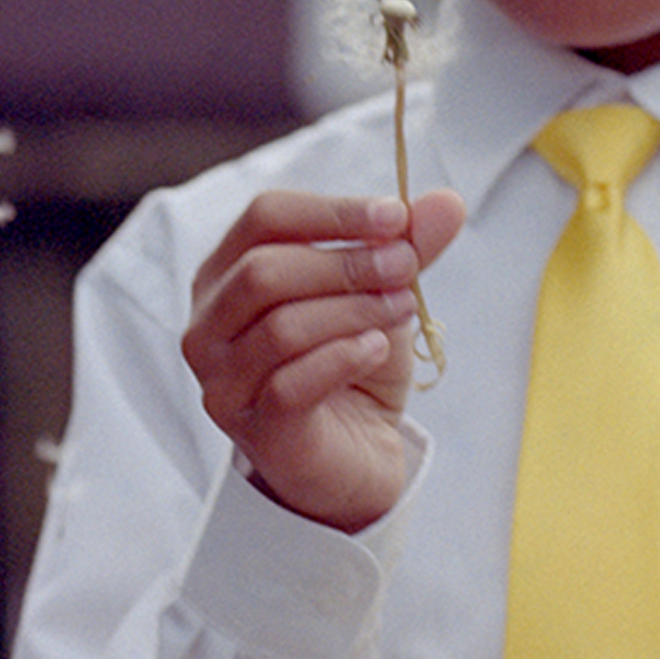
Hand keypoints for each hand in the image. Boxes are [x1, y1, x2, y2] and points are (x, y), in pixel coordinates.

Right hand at [183, 185, 468, 532]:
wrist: (357, 456)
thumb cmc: (352, 364)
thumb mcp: (382, 295)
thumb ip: (406, 248)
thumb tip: (450, 202)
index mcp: (227, 274)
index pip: (264, 217)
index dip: (332, 212)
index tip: (397, 217)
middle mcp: (209, 326)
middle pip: (264, 271)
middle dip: (345, 263)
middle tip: (405, 267)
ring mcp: (223, 382)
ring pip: (280, 328)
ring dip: (353, 310)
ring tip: (402, 309)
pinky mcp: (256, 431)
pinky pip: (291, 385)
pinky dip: (343, 358)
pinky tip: (377, 348)